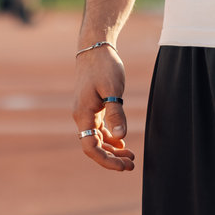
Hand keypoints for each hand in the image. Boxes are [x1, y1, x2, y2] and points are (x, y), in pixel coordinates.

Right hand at [72, 43, 133, 171]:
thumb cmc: (104, 66)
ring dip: (112, 150)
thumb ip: (116, 112)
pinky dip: (110, 138)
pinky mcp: (92, 106)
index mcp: (83, 114)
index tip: (123, 166)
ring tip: (131, 157)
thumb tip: (120, 136)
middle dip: (112, 159)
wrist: (94, 48)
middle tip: (132, 165)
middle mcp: (82, 116)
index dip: (106, 160)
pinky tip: (122, 142)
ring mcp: (86, 112)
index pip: (90, 146)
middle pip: (94, 146)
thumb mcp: (113, 88)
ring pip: (97, 139)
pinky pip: (99, 129)